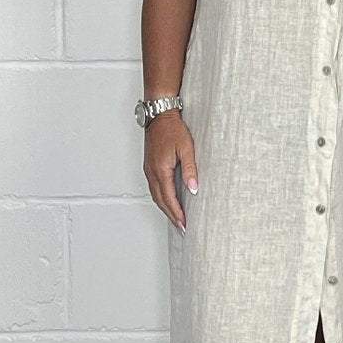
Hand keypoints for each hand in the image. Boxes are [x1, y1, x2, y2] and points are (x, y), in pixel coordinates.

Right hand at [143, 109, 197, 234]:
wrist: (159, 114)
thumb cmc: (173, 128)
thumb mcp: (187, 148)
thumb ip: (190, 169)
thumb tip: (193, 188)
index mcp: (160, 169)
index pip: (169, 198)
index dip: (177, 213)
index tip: (184, 224)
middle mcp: (151, 172)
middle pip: (160, 201)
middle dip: (171, 215)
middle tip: (181, 227)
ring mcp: (148, 169)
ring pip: (155, 195)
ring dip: (165, 208)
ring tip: (176, 218)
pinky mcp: (149, 166)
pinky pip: (154, 188)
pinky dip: (161, 198)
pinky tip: (168, 201)